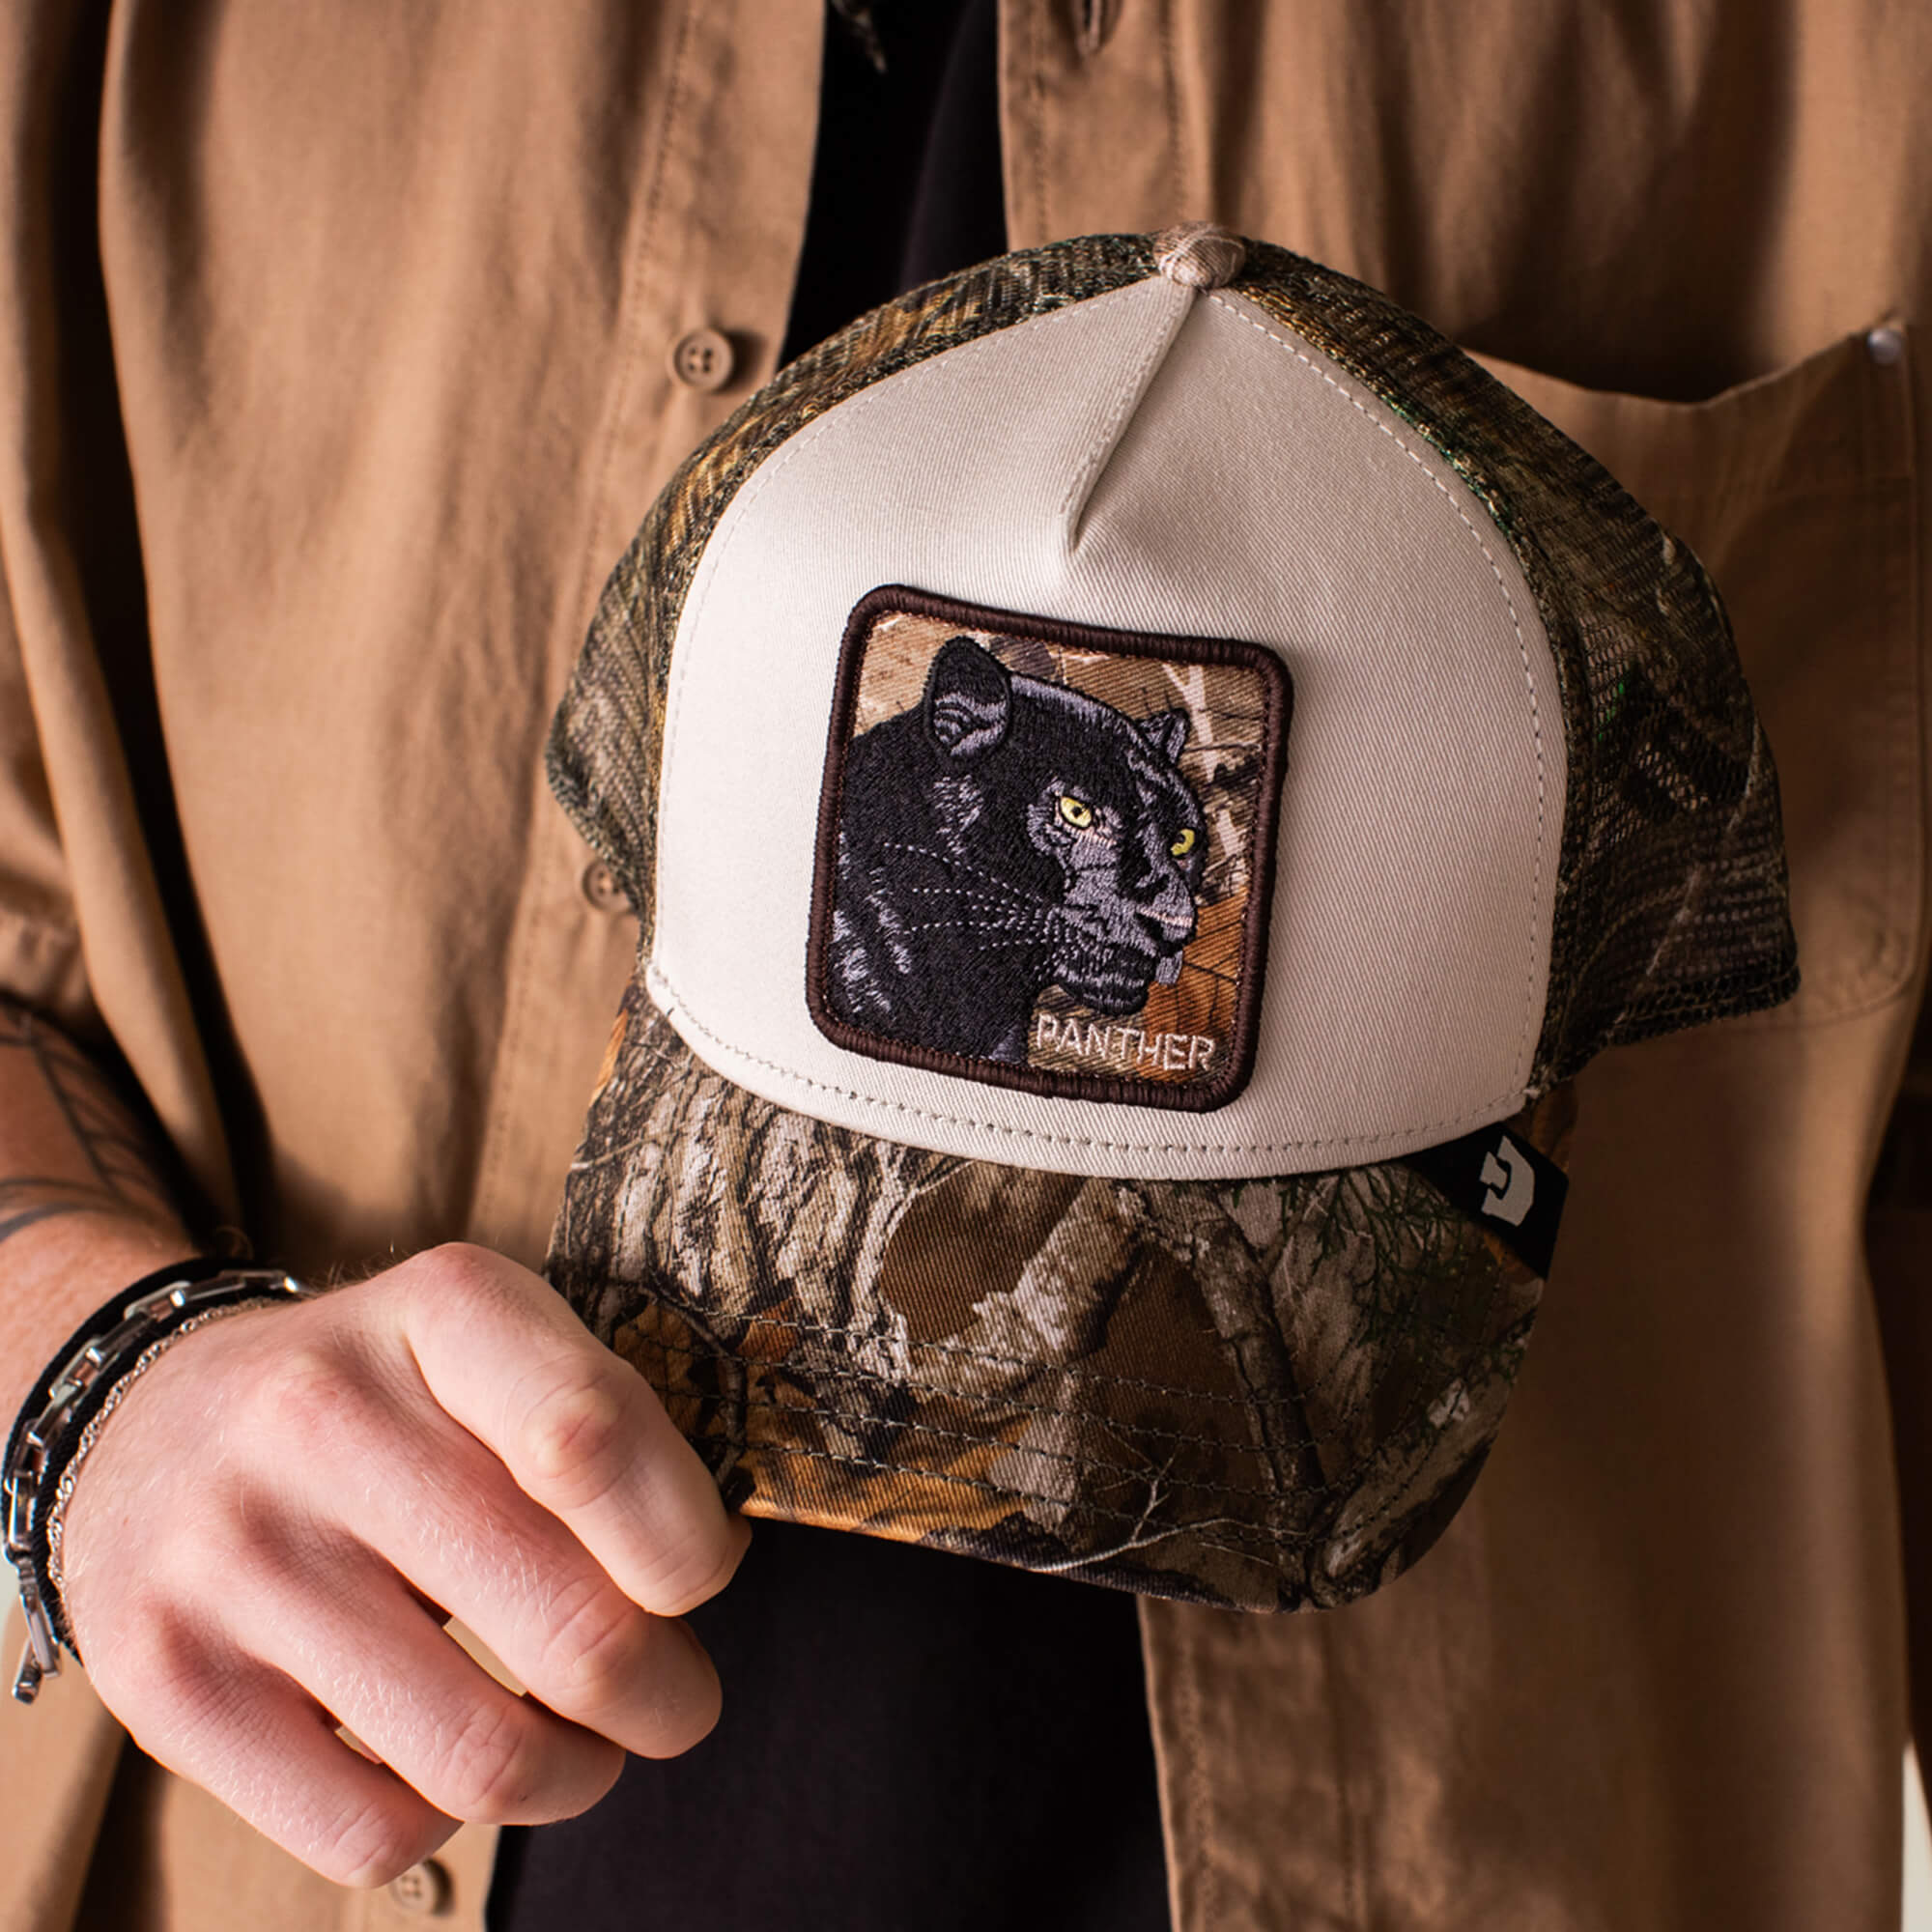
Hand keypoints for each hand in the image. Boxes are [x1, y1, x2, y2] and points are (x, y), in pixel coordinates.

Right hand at [56, 1242, 747, 1885]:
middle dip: (668, 1694)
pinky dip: (444, 1823)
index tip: (699, 1576)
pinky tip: (448, 1763)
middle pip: (575, 1627)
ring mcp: (232, 1556)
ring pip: (484, 1756)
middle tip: (673, 1697)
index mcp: (442, 1307)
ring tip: (584, 1747)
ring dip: (576, 1776)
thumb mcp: (492, 1339)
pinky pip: (369, 1833)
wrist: (146, 1421)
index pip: (598, 1438)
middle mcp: (322, 1416)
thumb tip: (707, 1572)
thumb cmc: (382, 1396)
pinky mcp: (167, 1686)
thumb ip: (608, 1426)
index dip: (689, 1545)